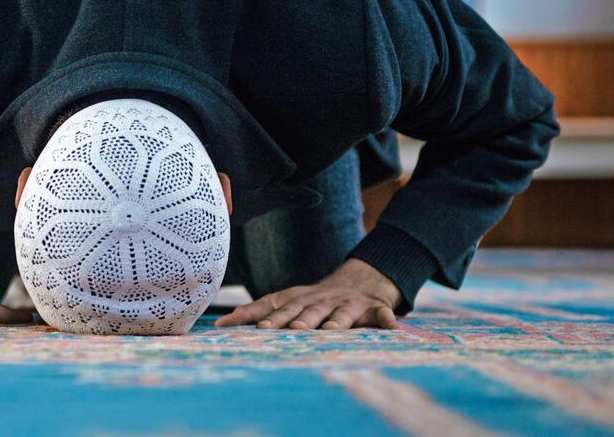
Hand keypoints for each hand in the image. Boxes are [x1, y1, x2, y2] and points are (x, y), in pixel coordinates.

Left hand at [214, 258, 401, 329]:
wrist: (359, 282)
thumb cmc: (312, 300)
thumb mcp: (285, 301)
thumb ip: (256, 311)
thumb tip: (221, 324)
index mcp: (299, 299)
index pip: (280, 307)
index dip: (270, 316)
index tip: (258, 327)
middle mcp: (321, 301)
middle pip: (307, 312)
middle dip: (298, 321)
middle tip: (290, 330)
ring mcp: (348, 305)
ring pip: (342, 314)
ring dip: (336, 321)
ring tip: (332, 329)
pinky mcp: (373, 309)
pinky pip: (381, 315)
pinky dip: (386, 320)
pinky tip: (391, 327)